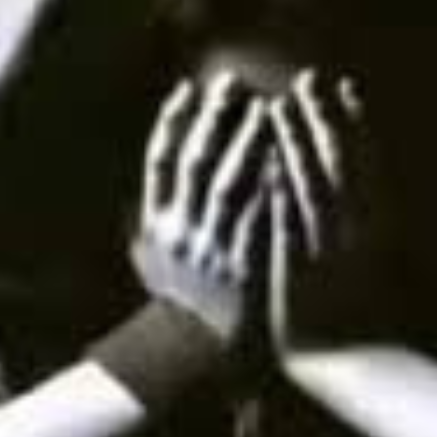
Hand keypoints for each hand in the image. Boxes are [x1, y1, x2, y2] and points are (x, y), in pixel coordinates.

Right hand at [131, 74, 271, 340]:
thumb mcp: (148, 256)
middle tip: (234, 83)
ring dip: (247, 143)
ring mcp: (211, 248)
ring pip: (229, 183)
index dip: (173, 120)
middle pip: (196, 162)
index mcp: (154, 222)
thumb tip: (154, 173)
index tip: (190, 89)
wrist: (193, 353)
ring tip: (267, 109)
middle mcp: (180, 231)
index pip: (159, 159)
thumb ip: (150, 214)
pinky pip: (259, 218)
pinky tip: (288, 158)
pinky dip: (271, 185)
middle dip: (214, 118)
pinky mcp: (243, 266)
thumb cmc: (174, 299)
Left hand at [268, 71, 390, 351]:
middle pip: (337, 162)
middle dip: (322, 118)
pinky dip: (281, 186)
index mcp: (374, 224)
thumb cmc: (358, 314)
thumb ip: (360, 222)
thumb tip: (352, 186)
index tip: (343, 87)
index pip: (364, 162)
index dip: (353, 123)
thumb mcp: (367, 260)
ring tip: (279, 104)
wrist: (346, 362)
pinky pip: (289, 219)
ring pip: (311, 183)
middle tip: (307, 78)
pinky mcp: (298, 266)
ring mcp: (324, 246)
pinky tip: (269, 159)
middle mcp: (353, 229)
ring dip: (297, 141)